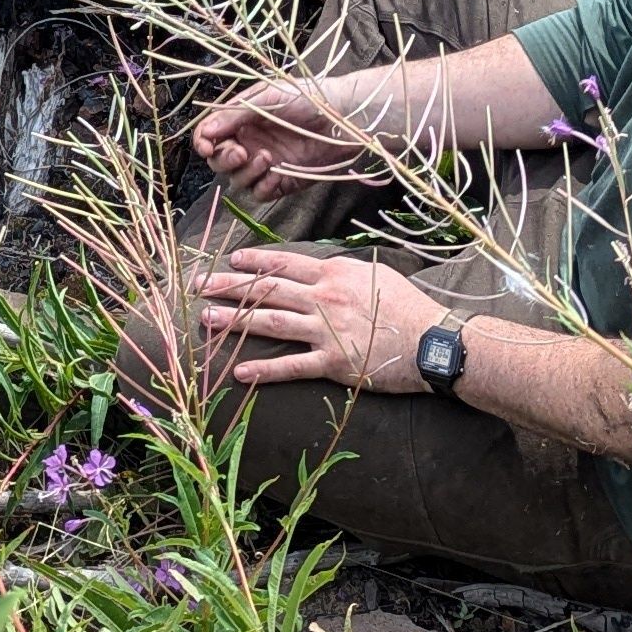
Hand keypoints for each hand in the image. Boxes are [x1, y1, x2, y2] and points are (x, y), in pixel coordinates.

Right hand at [188, 75, 394, 196]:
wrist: (346, 118)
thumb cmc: (308, 98)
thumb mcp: (267, 98)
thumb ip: (233, 115)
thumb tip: (205, 132)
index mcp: (241, 118)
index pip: (209, 134)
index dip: (203, 142)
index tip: (207, 147)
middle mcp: (249, 141)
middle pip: (218, 161)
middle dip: (224, 159)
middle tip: (242, 152)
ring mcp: (265, 164)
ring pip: (237, 180)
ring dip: (245, 172)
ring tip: (267, 158)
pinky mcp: (282, 181)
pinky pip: (259, 193)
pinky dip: (262, 187)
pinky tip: (276, 175)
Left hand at [191, 244, 442, 391]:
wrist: (433, 341)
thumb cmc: (409, 306)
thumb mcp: (376, 274)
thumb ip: (343, 272)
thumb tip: (322, 269)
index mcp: (334, 274)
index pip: (285, 263)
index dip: (255, 261)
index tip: (231, 259)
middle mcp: (324, 298)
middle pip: (267, 289)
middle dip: (229, 286)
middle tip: (199, 286)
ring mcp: (326, 331)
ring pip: (270, 323)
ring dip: (235, 321)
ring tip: (206, 320)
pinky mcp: (333, 363)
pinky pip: (291, 367)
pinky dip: (264, 371)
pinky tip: (238, 373)